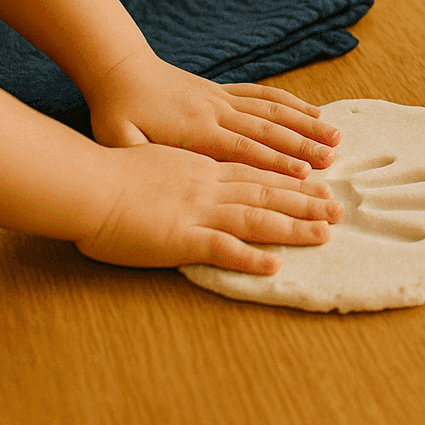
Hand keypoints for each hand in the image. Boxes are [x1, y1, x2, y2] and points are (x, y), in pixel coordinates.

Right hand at [77, 143, 342, 273]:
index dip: (287, 180)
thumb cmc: (108, 171)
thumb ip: (176, 169)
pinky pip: (223, 249)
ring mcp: (198, 212)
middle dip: (305, 202)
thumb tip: (187, 176)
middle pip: (267, 194)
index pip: (254, 173)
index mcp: (201, 168)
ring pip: (257, 219)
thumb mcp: (152, 158)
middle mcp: (208, 187)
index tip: (314, 182)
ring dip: (293, 227)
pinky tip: (274, 265)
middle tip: (336, 208)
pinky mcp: (182, 238)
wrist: (87, 183)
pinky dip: (251, 257)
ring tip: (324, 233)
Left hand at [86, 49, 338, 177]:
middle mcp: (216, 111)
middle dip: (303, 144)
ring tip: (335, 136)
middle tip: (332, 160)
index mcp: (194, 131)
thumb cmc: (117, 112)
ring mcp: (223, 98)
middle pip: (268, 129)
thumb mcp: (118, 140)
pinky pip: (264, 95)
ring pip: (273, 110)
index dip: (275, 161)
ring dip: (306, 123)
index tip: (303, 173)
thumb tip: (158, 178)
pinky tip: (313, 111)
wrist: (120, 70)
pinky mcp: (224, 89)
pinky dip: (291, 103)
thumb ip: (139, 158)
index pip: (242, 149)